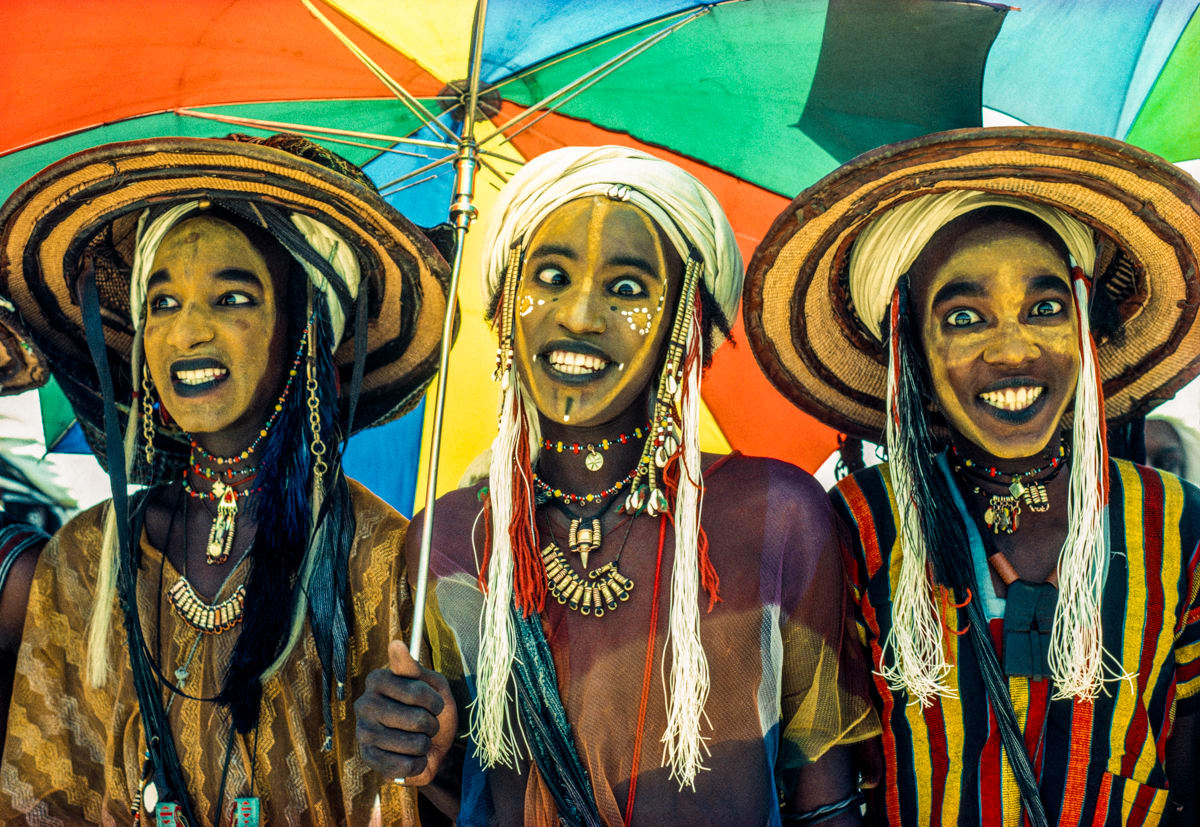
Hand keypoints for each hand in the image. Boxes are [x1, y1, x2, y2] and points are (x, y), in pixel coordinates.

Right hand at [355, 640, 456, 784]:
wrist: (434, 747)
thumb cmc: (432, 711)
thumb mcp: (433, 685)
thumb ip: (414, 668)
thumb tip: (395, 644)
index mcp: (377, 680)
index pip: (416, 691)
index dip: (434, 702)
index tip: (435, 704)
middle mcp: (364, 704)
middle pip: (416, 719)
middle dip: (431, 725)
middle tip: (427, 725)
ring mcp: (363, 732)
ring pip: (413, 744)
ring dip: (425, 745)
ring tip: (418, 740)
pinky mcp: (367, 758)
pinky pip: (404, 765)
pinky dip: (417, 763)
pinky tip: (411, 757)